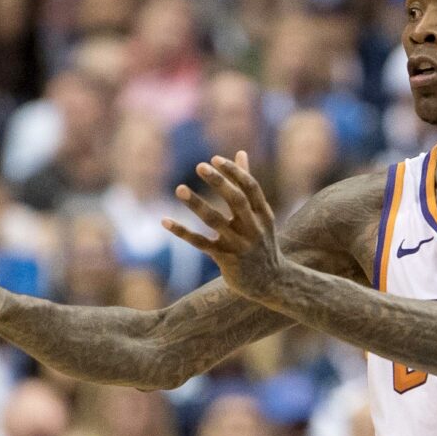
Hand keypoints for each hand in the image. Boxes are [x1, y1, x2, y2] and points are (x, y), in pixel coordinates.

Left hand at [164, 153, 285, 302]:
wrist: (271, 282)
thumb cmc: (262, 242)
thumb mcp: (261, 215)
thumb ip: (247, 184)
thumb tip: (241, 152)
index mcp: (263, 214)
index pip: (250, 187)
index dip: (234, 172)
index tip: (215, 159)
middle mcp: (253, 228)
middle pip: (237, 200)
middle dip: (219, 182)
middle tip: (200, 166)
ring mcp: (239, 244)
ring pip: (215, 221)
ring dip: (197, 204)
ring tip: (179, 189)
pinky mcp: (225, 259)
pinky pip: (201, 243)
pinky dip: (183, 231)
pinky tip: (165, 221)